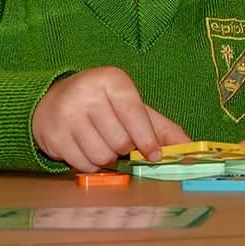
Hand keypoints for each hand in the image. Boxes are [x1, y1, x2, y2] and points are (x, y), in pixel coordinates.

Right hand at [32, 67, 189, 172]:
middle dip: (125, 149)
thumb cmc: (103, 106)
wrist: (54, 102)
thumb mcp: (132, 107)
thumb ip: (163, 128)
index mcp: (111, 79)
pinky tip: (86, 149)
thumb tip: (191, 149)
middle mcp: (86, 92)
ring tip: (102, 144)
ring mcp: (66, 113)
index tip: (154, 155)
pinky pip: (83, 164)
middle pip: (119, 140)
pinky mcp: (53, 135)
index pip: (133, 113)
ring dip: (108, 159)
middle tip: (119, 141)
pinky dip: (90, 165)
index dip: (147, 138)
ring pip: (102, 155)